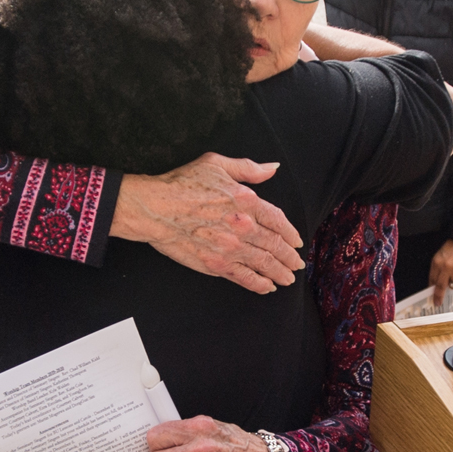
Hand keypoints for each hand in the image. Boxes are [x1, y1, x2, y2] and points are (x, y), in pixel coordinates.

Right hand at [111, 154, 303, 294]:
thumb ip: (248, 168)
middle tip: (297, 264)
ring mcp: (231, 247)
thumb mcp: (216, 164)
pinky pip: (245, 278)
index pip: (278, 220)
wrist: (155, 208)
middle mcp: (244, 226)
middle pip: (276, 245)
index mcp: (246, 200)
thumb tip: (272, 168)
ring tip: (288, 278)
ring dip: (280, 273)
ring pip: (265, 264)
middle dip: (289, 257)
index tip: (297, 242)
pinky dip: (260, 284)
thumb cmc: (182, 184)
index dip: (291, 233)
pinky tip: (268, 287)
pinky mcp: (217, 264)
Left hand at [425, 240, 452, 308]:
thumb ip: (439, 268)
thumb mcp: (442, 254)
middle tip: (437, 302)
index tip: (431, 295)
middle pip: (441, 287)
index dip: (432, 287)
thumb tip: (436, 283)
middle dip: (438, 296)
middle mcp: (446, 267)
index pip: (432, 279)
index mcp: (437, 261)